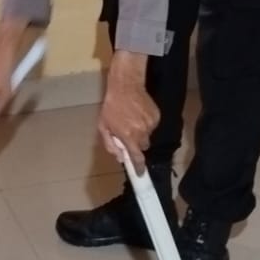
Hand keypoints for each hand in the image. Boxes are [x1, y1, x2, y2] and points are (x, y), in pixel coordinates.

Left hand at [98, 54, 157, 169]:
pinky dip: (146, 123)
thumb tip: (119, 157)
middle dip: (136, 143)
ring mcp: (151, 124)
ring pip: (148, 135)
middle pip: (143, 146)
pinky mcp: (156, 116)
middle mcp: (142, 132)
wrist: (126, 86)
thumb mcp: (103, 126)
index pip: (137, 158)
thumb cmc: (111, 106)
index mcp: (128, 136)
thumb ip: (111, 144)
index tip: (141, 174)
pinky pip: (152, 126)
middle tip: (129, 134)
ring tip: (132, 119)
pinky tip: (139, 114)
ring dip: (141, 132)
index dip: (139, 168)